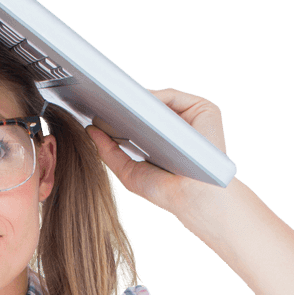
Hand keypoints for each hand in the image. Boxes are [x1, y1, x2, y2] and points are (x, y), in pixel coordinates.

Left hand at [86, 88, 228, 218]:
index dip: (117, 114)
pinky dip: (152, 98)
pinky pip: (173, 97)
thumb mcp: (128, 170)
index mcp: (161, 137)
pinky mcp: (203, 109)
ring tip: (113, 101)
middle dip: (123, 103)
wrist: (192, 197)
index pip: (137, 117)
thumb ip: (109, 151)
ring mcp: (190, 115)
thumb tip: (90, 129)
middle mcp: (177, 124)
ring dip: (135, 99)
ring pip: (159, 99)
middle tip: (98, 100)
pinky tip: (136, 105)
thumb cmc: (164, 190)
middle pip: (147, 106)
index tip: (95, 111)